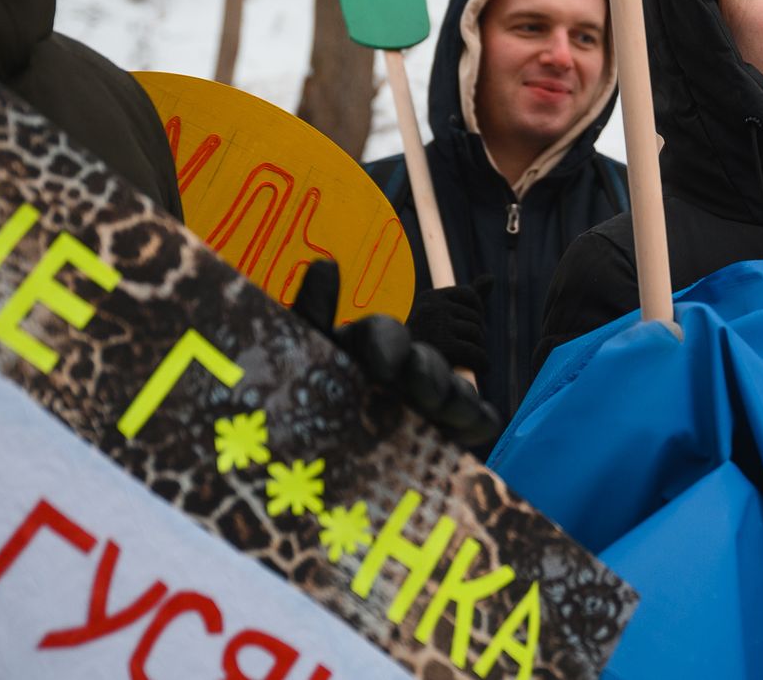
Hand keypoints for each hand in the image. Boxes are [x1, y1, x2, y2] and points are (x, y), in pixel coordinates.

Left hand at [292, 260, 501, 446]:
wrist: (291, 499)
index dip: (386, 343)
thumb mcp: (291, 362)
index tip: (383, 369)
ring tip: (441, 412)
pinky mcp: (442, 440)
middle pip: (423, 361)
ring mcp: (420, 410)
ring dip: (454, 394)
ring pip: (452, 389)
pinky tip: (471, 427)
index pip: (380, 333)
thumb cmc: (284, 422)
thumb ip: (308, 316)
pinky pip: (473, 422)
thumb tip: (326, 263)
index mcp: (356, 357)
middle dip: (427, 372)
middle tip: (420, 394)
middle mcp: (393, 380)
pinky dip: (478, 419)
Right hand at [406, 276, 492, 374]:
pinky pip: (476, 352)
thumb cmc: (423, 342)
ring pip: (477, 334)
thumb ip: (467, 296)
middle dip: (476, 333)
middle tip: (468, 347)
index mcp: (430, 296)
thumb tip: (491, 278)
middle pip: (475, 317)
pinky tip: (482, 368)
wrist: (402, 372)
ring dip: (478, 347)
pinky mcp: (445, 347)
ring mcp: (438, 326)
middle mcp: (433, 307)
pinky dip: (482, 362)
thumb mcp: (441, 314)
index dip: (476, 312)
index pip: (470, 296)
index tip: (471, 326)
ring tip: (469, 357)